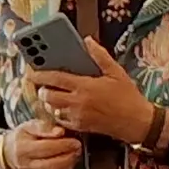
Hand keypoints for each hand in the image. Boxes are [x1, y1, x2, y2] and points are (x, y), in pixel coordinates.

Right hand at [2, 120, 82, 168]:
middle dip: (68, 156)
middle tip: (77, 147)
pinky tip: (69, 164)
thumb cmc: (23, 137)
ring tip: (74, 154)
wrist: (10, 153)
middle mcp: (26, 166)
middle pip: (52, 164)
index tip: (75, 141)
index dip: (63, 145)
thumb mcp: (30, 126)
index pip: (46, 148)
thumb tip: (60, 131)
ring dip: (68, 165)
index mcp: (22, 149)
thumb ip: (44, 127)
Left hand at [32, 64, 153, 140]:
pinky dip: (58, 113)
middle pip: (47, 96)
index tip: (31, 70)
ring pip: (52, 109)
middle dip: (42, 89)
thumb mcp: (116, 72)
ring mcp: (78, 116)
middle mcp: (78, 102)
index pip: (54, 79)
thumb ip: (100, 56)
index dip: (39, 74)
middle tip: (44, 84)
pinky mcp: (81, 127)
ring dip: (49, 101)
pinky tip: (64, 106)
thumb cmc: (128, 97)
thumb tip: (88, 41)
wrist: (137, 122)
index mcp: (85, 86)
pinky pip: (61, 120)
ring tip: (54, 94)